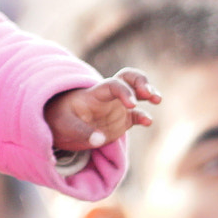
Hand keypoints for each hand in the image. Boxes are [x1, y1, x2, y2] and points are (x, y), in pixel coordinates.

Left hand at [45, 69, 159, 151]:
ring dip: (149, 93)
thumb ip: (81, 131)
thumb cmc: (59, 120)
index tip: (131, 103)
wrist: (60, 126)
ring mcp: (116, 107)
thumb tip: (99, 140)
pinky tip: (147, 122)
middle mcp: (108, 97)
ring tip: (157, 99)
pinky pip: (137, 115)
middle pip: (128, 78)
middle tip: (149, 93)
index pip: (113, 84)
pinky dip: (144, 117)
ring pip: (137, 93)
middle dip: (141, 81)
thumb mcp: (64, 125)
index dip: (124, 91)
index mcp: (95, 93)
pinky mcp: (121, 120)